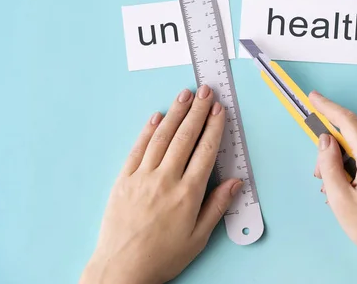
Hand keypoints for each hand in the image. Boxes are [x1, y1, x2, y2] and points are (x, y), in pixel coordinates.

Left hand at [80, 86, 241, 283]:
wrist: (121, 270)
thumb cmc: (161, 257)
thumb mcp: (198, 238)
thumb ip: (217, 206)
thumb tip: (236, 182)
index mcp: (188, 194)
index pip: (205, 151)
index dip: (213, 126)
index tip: (219, 109)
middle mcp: (166, 179)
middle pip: (185, 137)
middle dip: (197, 110)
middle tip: (205, 91)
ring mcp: (142, 177)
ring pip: (162, 137)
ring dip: (175, 113)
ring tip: (184, 95)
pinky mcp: (124, 179)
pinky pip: (137, 148)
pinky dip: (148, 130)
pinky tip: (156, 117)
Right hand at [310, 91, 356, 283]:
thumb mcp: (339, 198)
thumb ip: (329, 164)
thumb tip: (325, 140)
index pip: (348, 122)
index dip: (329, 107)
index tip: (313, 97)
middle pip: (353, 135)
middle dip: (332, 147)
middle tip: (319, 174)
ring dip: (343, 158)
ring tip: (332, 186)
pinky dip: (355, 163)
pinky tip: (347, 184)